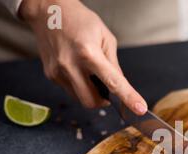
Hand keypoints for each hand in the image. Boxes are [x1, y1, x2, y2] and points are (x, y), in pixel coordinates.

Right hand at [20, 0, 146, 113]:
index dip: (128, 97)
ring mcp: (58, 71)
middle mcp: (70, 64)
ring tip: (89, 72)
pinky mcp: (51, 75)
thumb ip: (114, 64)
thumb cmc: (79, 20)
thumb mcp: (105, 38)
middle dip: (103, 100)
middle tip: (107, 88)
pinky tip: (78, 69)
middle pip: (92, 101)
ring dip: (91, 93)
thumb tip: (121, 86)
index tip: (139, 109)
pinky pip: (70, 91)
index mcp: (88, 52)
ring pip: (80, 99)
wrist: (48, 11)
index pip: (112, 82)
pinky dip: (80, 86)